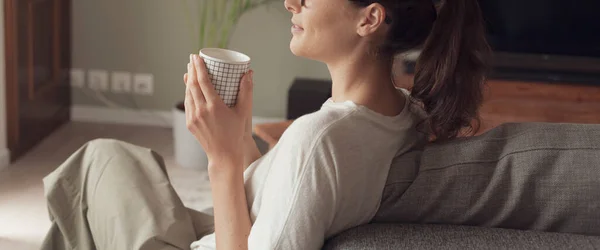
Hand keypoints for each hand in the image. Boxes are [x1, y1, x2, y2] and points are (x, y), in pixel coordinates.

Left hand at [183, 54, 253, 170]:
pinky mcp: (190, 123)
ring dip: (188, 80)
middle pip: (193, 85)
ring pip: (188, 94)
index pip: (203, 81)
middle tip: (192, 59)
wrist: (224, 154)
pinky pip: (187, 104)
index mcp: (214, 107)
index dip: (199, 67)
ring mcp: (193, 117)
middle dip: (192, 70)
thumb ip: (246, 92)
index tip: (196, 57)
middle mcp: (201, 111)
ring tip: (190, 70)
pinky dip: (188, 93)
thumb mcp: (243, 112)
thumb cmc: (235, 133)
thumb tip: (248, 74)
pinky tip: (189, 88)